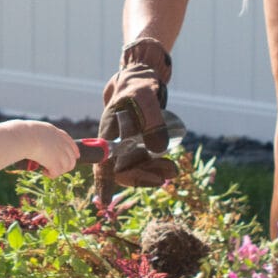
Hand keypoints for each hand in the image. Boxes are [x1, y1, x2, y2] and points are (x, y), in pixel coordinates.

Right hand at [22, 123, 79, 177]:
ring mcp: (60, 153)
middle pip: (72, 157)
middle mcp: (61, 143)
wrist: (24, 137)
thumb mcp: (34, 130)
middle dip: (66, 164)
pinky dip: (51, 175)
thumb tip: (33, 141)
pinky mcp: (55, 163)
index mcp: (55, 133)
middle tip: (54, 167)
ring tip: (47, 170)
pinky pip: (58, 173)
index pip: (70, 142)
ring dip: (59, 170)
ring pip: (68, 166)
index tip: (76, 156)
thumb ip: (39, 136)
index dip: (74, 150)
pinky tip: (44, 172)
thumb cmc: (22, 134)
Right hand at [96, 37, 177, 192]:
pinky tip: (172, 167)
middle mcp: (115, 142)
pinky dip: (158, 166)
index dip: (104, 183)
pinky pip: (146, 162)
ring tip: (174, 171)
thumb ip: (152, 121)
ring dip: (154, 173)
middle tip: (166, 177)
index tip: (104, 203)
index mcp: (109, 132)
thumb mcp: (146, 96)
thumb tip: (157, 150)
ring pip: (136, 168)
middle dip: (143, 177)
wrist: (141, 75)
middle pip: (123, 170)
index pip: (103, 162)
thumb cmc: (139, 84)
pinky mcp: (138, 143)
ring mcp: (126, 144)